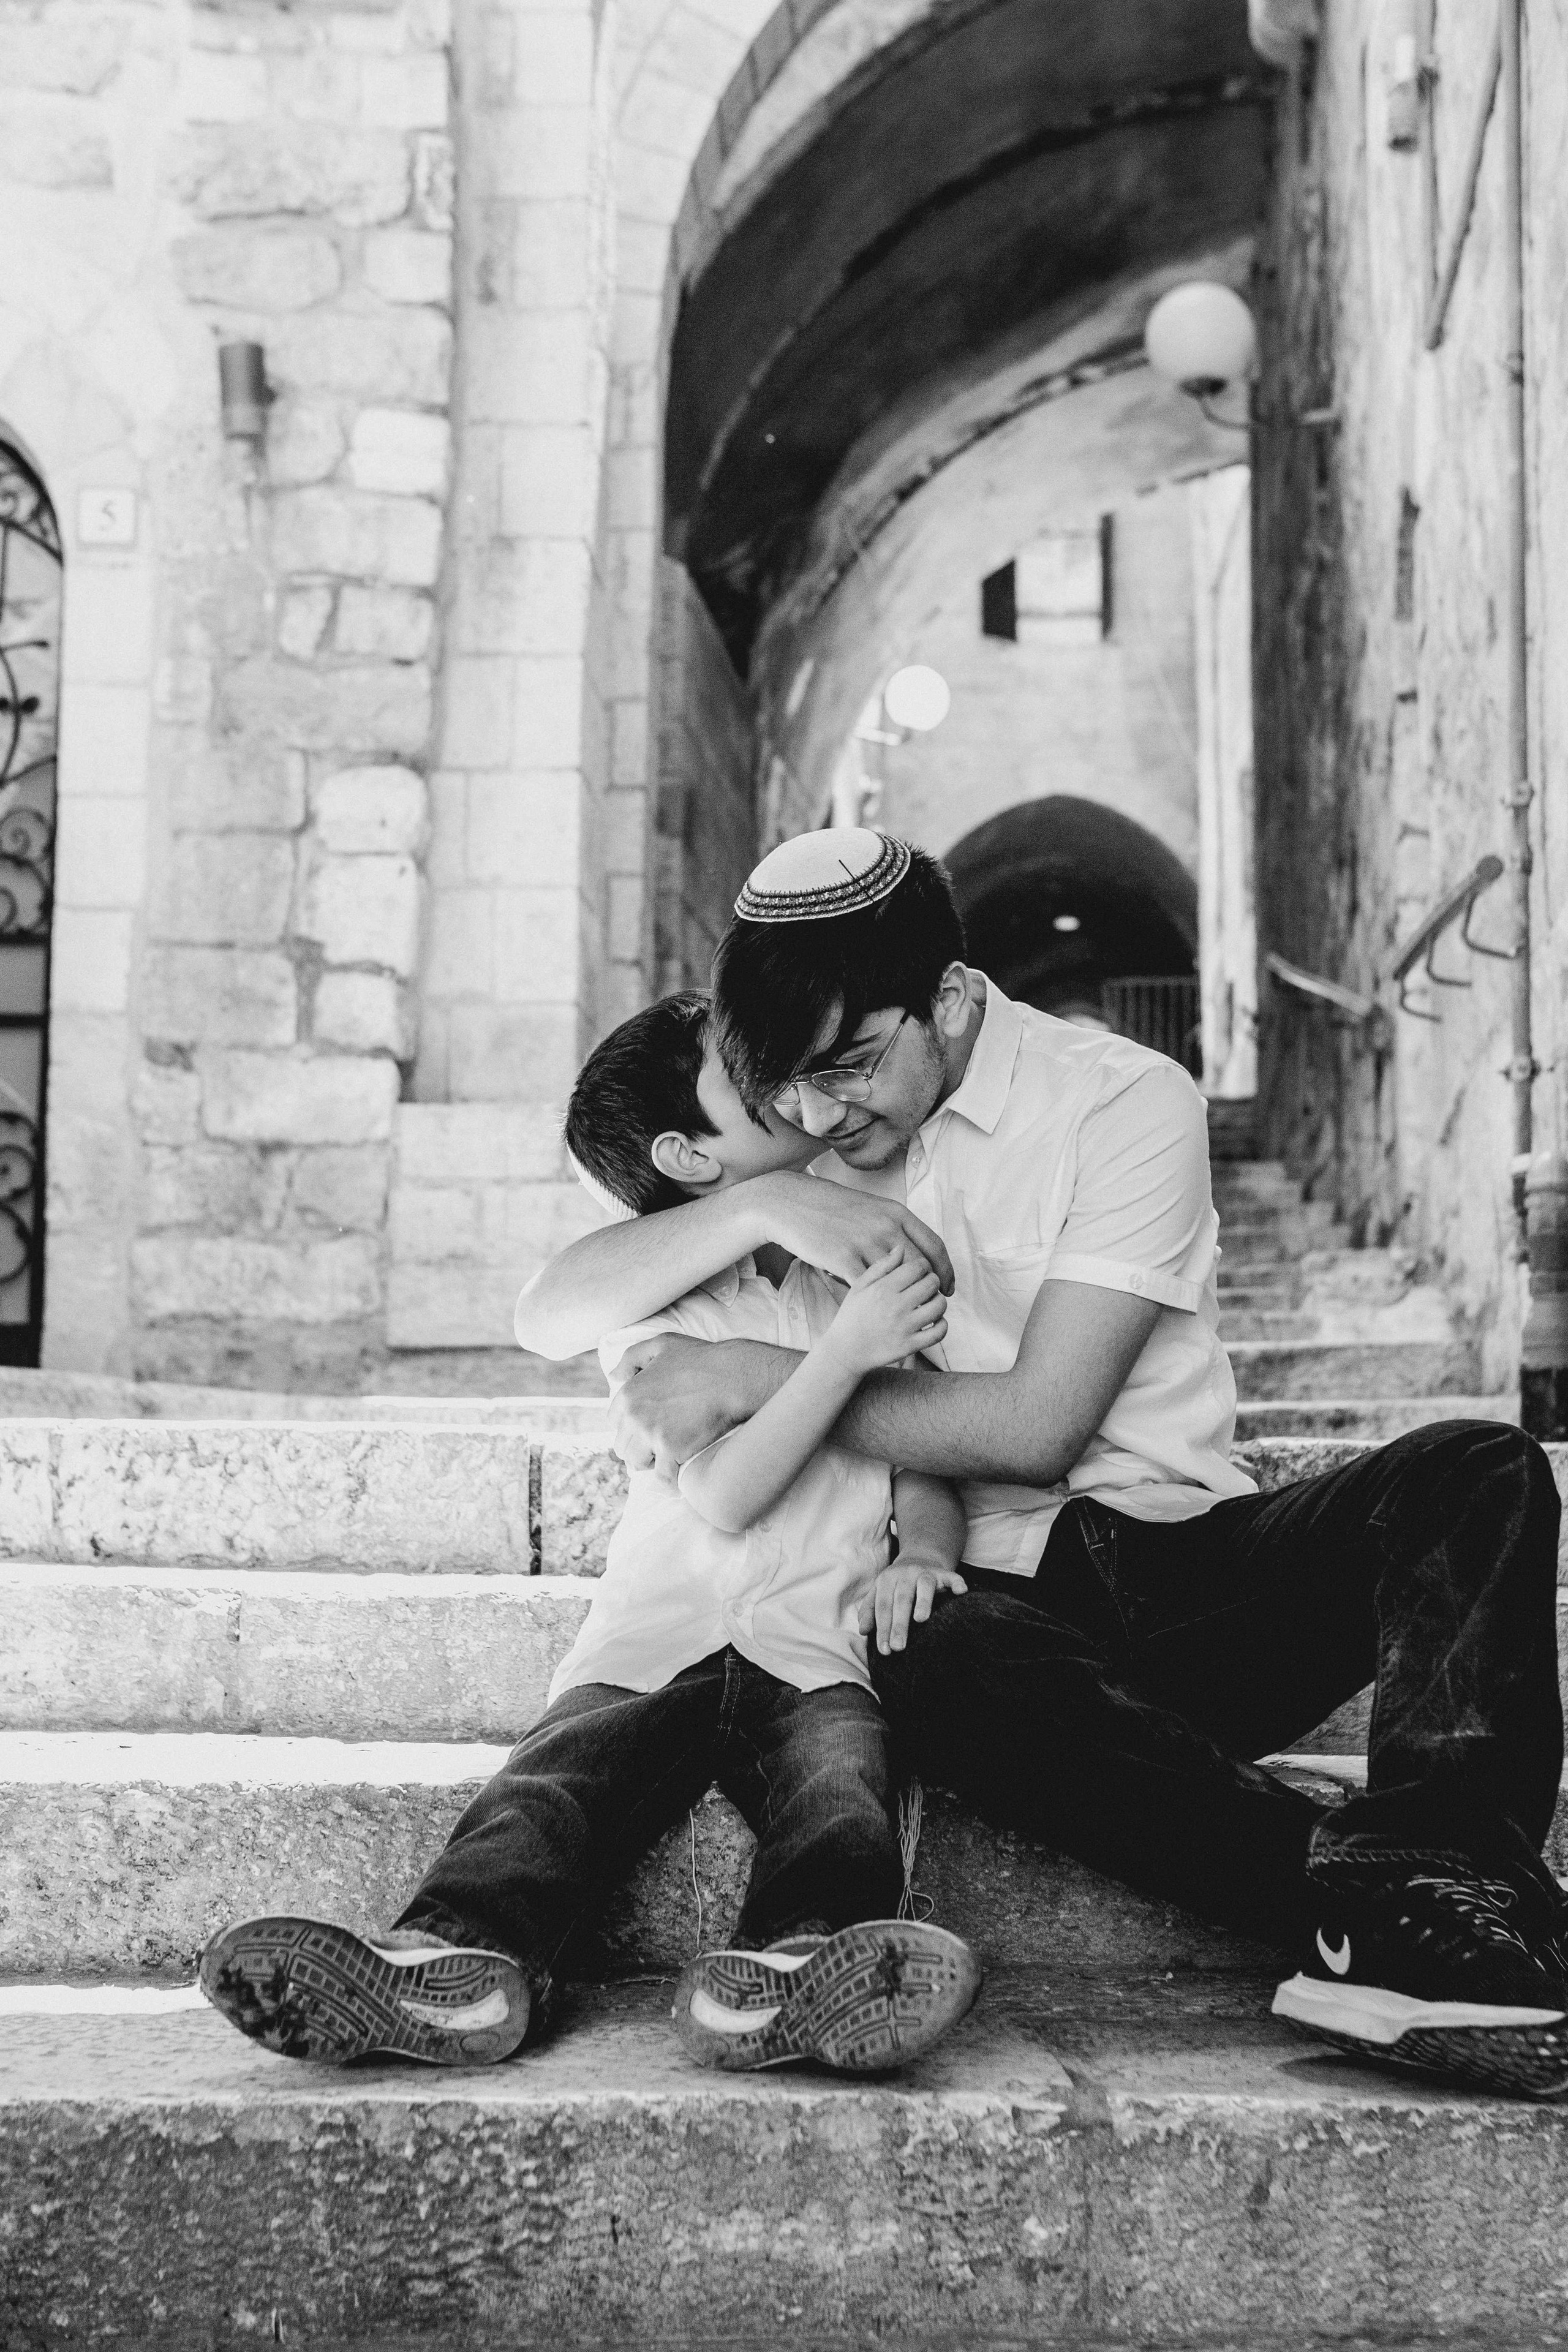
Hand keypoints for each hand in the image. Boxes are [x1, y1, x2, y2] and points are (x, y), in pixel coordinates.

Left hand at [609, 1335, 751, 1477]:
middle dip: (637, 1446)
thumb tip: (613, 1376)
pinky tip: (676, 1476)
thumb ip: (631, 1357)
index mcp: (629, 1393)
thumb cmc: (701, 1358)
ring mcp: (653, 1436)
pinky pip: (662, 1477)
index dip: (630, 1424)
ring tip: (665, 1459)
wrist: (733, 1377)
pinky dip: (668, 1480)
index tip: (644, 1426)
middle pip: (622, 1445)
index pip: (614, 1420)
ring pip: (637, 1463)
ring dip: (649, 1463)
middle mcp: (635, 1416)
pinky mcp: (673, 1452)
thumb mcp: (662, 1344)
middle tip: (655, 1446)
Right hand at [757, 1172, 953, 1296]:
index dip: (945, 1270)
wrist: (791, 1203)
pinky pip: (866, 1286)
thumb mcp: (870, 1208)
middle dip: (930, 1290)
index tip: (946, 1287)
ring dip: (903, 1299)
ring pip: (895, 1279)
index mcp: (895, 1212)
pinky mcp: (842, 1257)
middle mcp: (884, 1226)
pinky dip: (874, 1300)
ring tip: (907, 1313)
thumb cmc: (830, 1207)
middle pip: (920, 1266)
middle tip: (931, 1305)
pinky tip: (876, 1310)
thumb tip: (913, 1250)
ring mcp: (863, 1241)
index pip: (934, 1246)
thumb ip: (893, 1226)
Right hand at [823, 1247, 947, 1375]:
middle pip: (931, 1283)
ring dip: (938, 1301)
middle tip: (925, 1286)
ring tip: (929, 1303)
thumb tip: (901, 1247)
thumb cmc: (851, 1315)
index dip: (923, 1265)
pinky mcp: (910, 1346)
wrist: (844, 1352)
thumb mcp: (860, 1286)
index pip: (918, 1266)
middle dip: (932, 1281)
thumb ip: (881, 1266)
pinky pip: (939, 1332)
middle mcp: (895, 1307)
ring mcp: (904, 1328)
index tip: (918, 1272)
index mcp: (883, 1289)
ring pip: (939, 1306)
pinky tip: (933, 1321)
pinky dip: (942, 1325)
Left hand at [856, 1559, 967, 1653]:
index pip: (883, 1606)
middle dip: (899, 1624)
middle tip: (898, 1647)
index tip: (884, 1650)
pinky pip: (952, 1577)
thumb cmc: (897, 1584)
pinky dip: (957, 1582)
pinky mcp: (944, 1573)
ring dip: (923, 1602)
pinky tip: (962, 1591)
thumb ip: (870, 1610)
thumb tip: (863, 1630)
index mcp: (887, 1580)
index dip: (882, 1628)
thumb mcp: (880, 1592)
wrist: (919, 1556)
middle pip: (901, 1600)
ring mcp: (926, 1572)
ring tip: (920, 1620)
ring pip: (924, 1586)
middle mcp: (906, 1574)